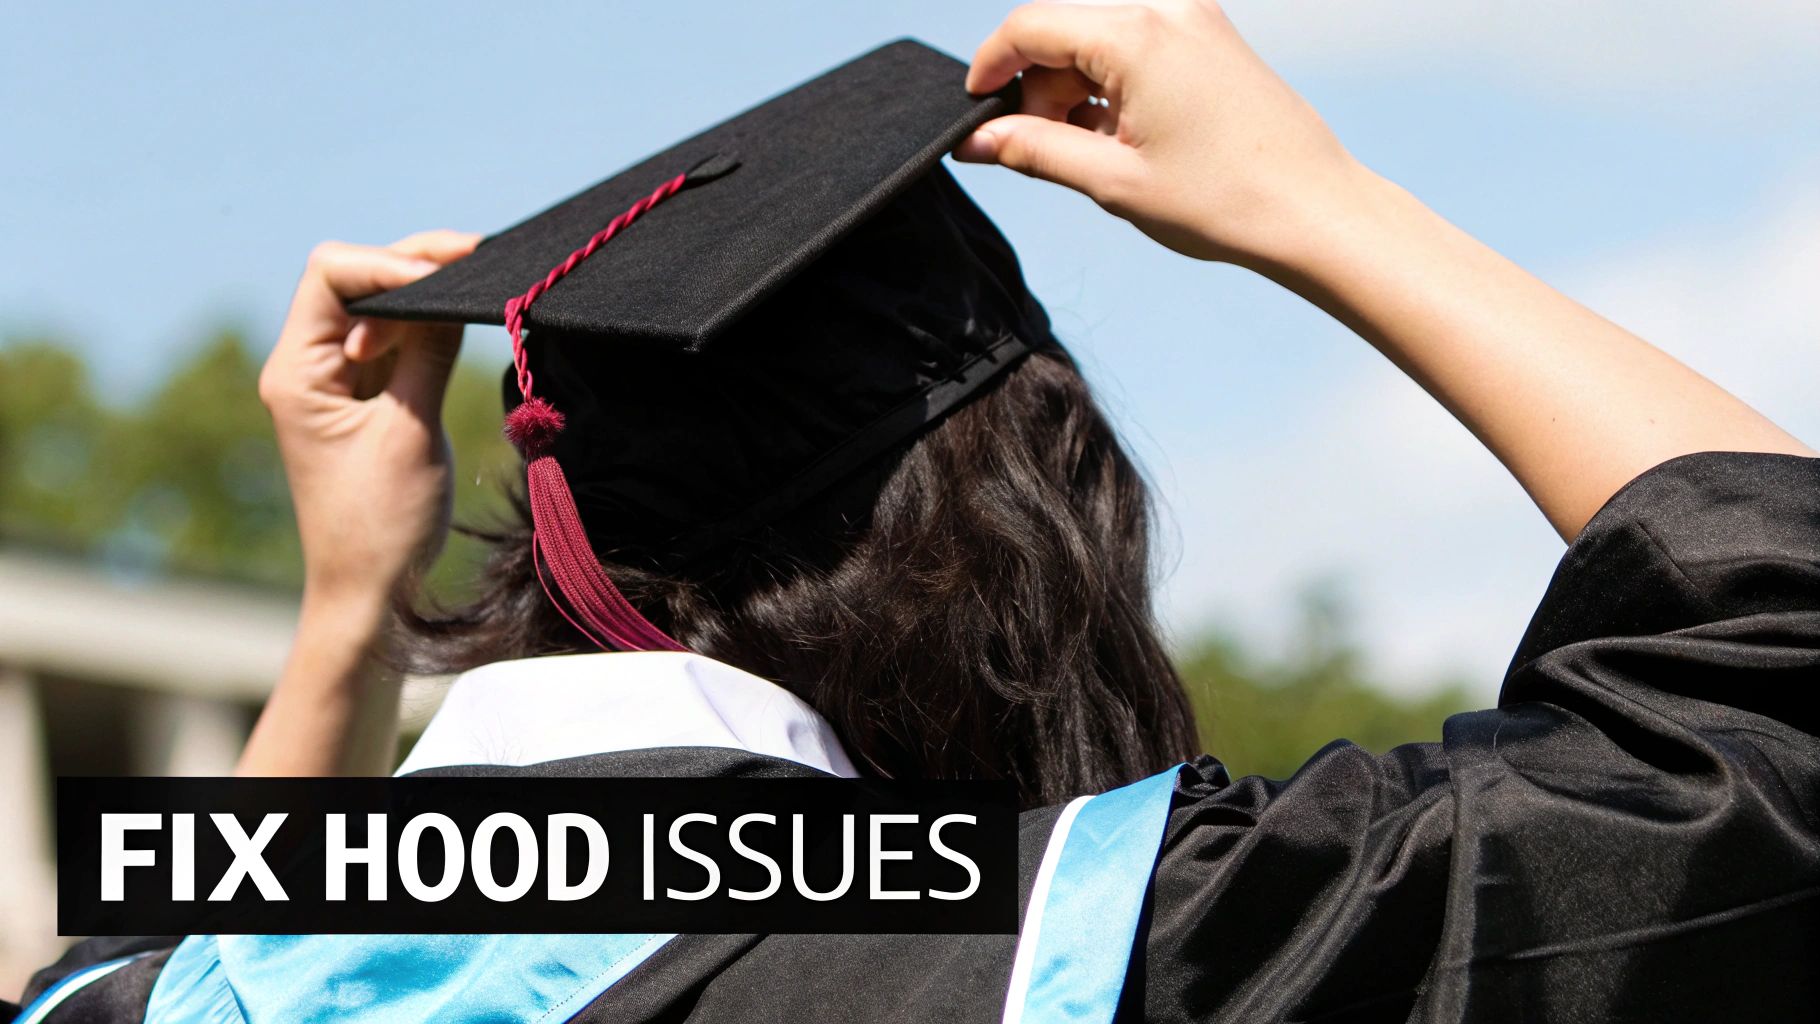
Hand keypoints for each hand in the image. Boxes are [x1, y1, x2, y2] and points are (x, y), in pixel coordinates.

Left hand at [259, 230, 478, 610]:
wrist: (369, 591)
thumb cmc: (381, 525)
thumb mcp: (411, 430)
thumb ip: (430, 354)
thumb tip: (456, 293)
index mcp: (297, 371)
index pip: (333, 275)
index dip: (391, 264)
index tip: (450, 278)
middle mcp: (307, 365)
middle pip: (357, 280)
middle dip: (415, 266)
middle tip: (482, 260)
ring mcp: (337, 380)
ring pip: (381, 306)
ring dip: (427, 296)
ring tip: (480, 292)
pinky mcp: (366, 397)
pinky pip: (397, 341)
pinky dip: (430, 327)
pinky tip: (464, 327)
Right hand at [958, 0, 1360, 267]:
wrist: (1315, 210)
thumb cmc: (1225, 200)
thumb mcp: (1112, 180)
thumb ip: (1034, 149)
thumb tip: (977, 139)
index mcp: (1137, 34)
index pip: (1030, 26)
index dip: (990, 67)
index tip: (975, 111)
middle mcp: (1167, 8)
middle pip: (1064, 27)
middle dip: (1037, 83)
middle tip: (1040, 148)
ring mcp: (1195, 18)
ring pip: (1098, 35)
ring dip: (1074, 85)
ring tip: (1091, 150)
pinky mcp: (1212, 37)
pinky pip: (1137, 43)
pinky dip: (1112, 82)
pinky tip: (1122, 135)